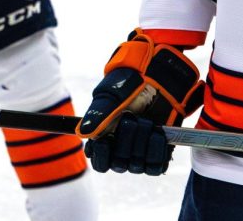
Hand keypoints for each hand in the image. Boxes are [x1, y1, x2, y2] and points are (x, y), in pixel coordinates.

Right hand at [79, 29, 203, 175]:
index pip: (100, 163)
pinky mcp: (159, 152)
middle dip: (127, 141)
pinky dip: (158, 150)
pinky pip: (157, 166)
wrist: (158, 76)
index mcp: (104, 138)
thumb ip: (98, 114)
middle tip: (131, 119)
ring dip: (143, 142)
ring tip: (146, 122)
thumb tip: (83, 133)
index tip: (107, 141)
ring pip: (138, 165)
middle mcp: (122, 149)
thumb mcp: (110, 96)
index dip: (103, 156)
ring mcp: (141, 152)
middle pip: (120, 164)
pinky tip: (157, 132)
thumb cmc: (128, 84)